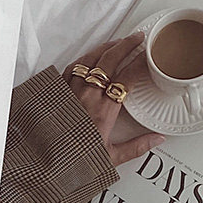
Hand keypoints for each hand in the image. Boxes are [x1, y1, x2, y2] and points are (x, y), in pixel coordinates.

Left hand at [63, 32, 163, 166]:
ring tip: (116, 42)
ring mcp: (71, 92)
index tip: (148, 56)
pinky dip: (84, 60)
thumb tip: (156, 140)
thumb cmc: (73, 163)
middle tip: (137, 38)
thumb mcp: (110, 158)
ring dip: (105, 48)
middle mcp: (87, 97)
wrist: (45, 164)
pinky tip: (90, 58)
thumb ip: (135, 147)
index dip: (140, 62)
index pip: (127, 77)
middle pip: (109, 60)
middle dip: (126, 45)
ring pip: (90, 60)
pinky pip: (72, 68)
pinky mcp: (59, 93)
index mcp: (104, 111)